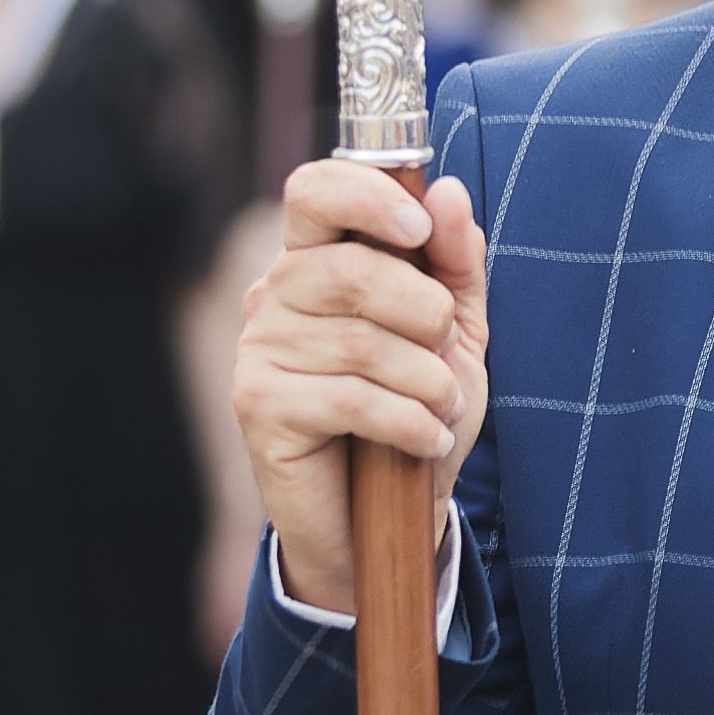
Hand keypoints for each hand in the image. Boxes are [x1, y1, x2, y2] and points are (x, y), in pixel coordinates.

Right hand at [231, 161, 488, 618]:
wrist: (374, 524)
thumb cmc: (413, 410)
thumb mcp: (453, 334)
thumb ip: (455, 264)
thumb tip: (448, 192)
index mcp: (315, 260)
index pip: (313, 190)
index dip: (365, 196)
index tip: (418, 227)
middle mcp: (273, 295)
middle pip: (351, 271)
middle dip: (426, 312)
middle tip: (446, 352)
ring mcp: (257, 350)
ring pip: (362, 343)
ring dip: (428, 380)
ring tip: (444, 407)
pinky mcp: (258, 406)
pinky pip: (350, 398)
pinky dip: (409, 422)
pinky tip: (427, 441)